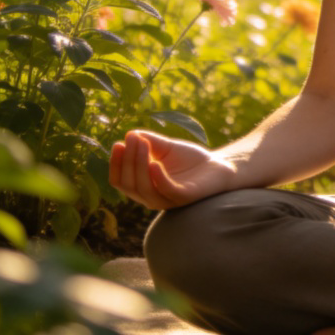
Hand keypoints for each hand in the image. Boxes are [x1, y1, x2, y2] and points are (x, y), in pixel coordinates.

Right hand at [110, 130, 236, 209]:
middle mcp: (150, 197)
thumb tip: (130, 134)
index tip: (118, 143)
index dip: (116, 164)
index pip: (119, 180)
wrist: (218, 165)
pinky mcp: (183, 198)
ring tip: (142, 145)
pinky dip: (158, 178)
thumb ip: (149, 142)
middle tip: (133, 139)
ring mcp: (166, 200)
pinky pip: (166, 191)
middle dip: (128, 160)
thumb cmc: (189, 159)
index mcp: (142, 186)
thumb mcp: (166, 148)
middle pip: (128, 184)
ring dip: (139, 165)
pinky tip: (154, 163)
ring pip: (144, 189)